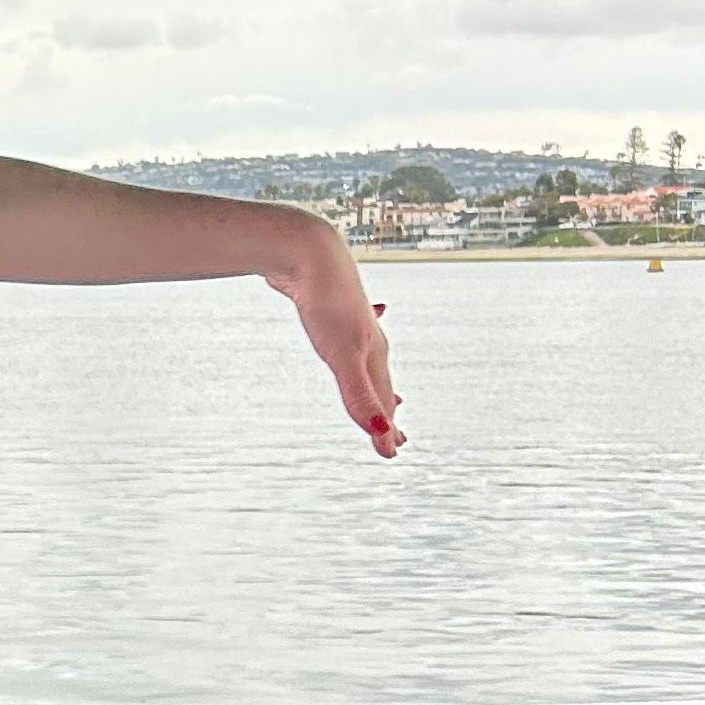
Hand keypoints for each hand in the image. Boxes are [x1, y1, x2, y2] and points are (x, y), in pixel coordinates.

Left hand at [275, 220, 403, 456]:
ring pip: (367, 360)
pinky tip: (363, 324)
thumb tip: (380, 432)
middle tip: (395, 434)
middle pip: (380, 382)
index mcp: (374, 353)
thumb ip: (359, 395)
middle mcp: (369, 338)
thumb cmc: (326, 305)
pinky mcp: (329, 310)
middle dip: (387, 410)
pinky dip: (356, 346)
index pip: (383, 399)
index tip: (390, 452)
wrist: (309, 253)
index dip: (385, 428)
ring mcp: (351, 323)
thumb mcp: (342, 357)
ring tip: (388, 396)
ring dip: (377, 383)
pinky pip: (346, 336)